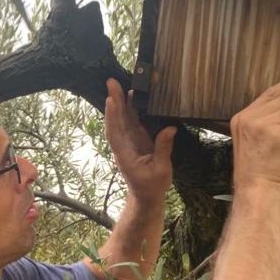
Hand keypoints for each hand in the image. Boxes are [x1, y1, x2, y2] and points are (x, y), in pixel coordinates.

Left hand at [104, 78, 175, 200]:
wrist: (146, 197)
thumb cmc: (151, 188)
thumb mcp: (161, 171)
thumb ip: (163, 149)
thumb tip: (169, 129)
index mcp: (125, 155)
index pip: (116, 133)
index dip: (113, 117)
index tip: (111, 100)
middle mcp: (123, 146)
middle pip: (116, 122)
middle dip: (114, 101)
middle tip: (111, 82)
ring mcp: (128, 142)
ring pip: (122, 120)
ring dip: (120, 102)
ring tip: (117, 83)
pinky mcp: (135, 140)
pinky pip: (131, 122)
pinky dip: (130, 109)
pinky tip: (131, 96)